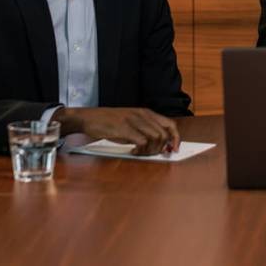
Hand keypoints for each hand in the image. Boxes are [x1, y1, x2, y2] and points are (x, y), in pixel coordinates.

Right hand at [56, 107, 180, 155]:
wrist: (89, 118)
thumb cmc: (108, 122)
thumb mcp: (130, 121)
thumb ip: (144, 128)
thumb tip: (159, 144)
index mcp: (146, 112)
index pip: (170, 124)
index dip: (176, 138)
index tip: (175, 150)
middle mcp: (143, 115)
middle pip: (164, 134)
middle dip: (161, 148)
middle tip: (150, 154)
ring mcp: (134, 121)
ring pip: (156, 138)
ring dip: (150, 150)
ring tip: (140, 152)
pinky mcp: (125, 128)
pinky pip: (142, 142)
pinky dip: (141, 150)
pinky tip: (132, 151)